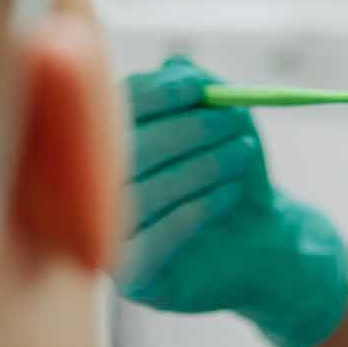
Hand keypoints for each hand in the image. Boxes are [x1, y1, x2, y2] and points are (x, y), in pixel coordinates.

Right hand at [119, 57, 347, 346]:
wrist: (257, 238)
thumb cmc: (227, 169)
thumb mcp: (218, 118)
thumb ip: (195, 85)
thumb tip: (176, 68)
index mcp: (103, 142)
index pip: (113, 110)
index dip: (156, 93)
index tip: (200, 86)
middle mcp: (89, 191)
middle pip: (127, 151)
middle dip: (186, 130)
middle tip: (232, 119)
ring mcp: (105, 237)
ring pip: (143, 195)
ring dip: (200, 167)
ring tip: (241, 153)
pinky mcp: (131, 278)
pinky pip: (154, 240)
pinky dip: (194, 209)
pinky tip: (226, 194)